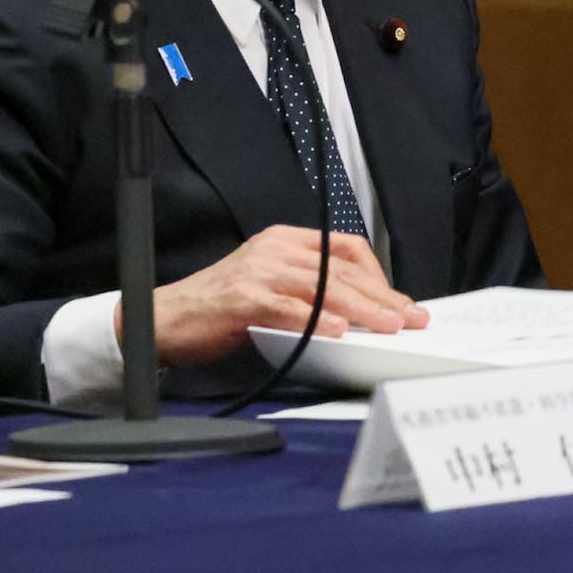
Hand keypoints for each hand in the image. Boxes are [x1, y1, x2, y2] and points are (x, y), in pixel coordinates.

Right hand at [127, 225, 427, 368]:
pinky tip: (339, 331)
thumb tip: (360, 311)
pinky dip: (316, 319)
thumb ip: (310, 289)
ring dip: (360, 308)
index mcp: (286, 241)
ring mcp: (259, 271)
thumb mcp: (272, 285)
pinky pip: (288, 308)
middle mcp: (276, 249)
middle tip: (409, 317)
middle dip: (381, 296)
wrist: (163, 317)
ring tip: (387, 326)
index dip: (378, 275)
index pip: (346, 249)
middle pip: (341, 270)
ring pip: (323, 287)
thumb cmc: (220, 307)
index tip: (399, 301)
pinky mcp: (243, 297)